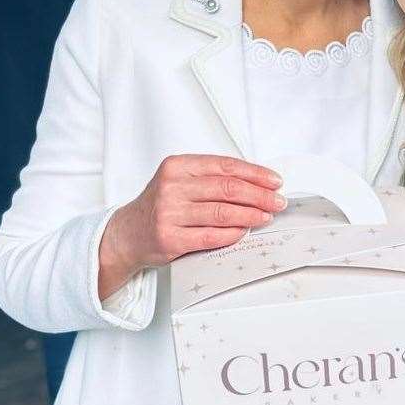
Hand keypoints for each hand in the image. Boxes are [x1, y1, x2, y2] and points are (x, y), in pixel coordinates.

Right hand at [97, 154, 284, 298]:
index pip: (225, 165)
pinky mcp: (170, 239)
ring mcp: (169, 213)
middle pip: (228, 188)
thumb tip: (256, 182)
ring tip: (267, 216)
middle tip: (277, 201)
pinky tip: (245, 230)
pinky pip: (212, 236)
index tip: (274, 181)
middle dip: (260, 195)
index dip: (255, 173)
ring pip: (223, 212)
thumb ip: (211, 177)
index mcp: (176, 166)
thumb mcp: (179, 180)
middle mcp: (171, 186)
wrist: (127, 234)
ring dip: (251, 215)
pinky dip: (234, 233)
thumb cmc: (160, 205)